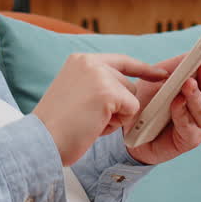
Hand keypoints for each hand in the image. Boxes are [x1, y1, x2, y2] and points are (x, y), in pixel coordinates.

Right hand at [34, 54, 168, 165]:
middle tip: (89, 118)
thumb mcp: (74, 94)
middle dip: (118, 108)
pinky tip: (95, 125)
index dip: (142, 69)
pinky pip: (131, 110)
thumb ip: (96, 86)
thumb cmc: (56, 126)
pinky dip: (116, 124)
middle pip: (128, 85)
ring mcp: (100, 75)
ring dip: (116, 117)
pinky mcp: (108, 92)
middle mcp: (90, 62)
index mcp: (79, 60)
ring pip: (132, 99)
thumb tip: (126, 93)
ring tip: (89, 121)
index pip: (120, 61)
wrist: (41, 141)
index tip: (160, 74)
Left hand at [125, 52, 200, 165]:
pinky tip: (177, 102)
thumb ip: (177, 66)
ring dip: (196, 95)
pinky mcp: (190, 140)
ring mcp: (200, 124)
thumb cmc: (150, 99)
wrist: (132, 128)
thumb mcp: (160, 76)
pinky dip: (182, 113)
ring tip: (189, 84)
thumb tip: (193, 53)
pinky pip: (189, 126)